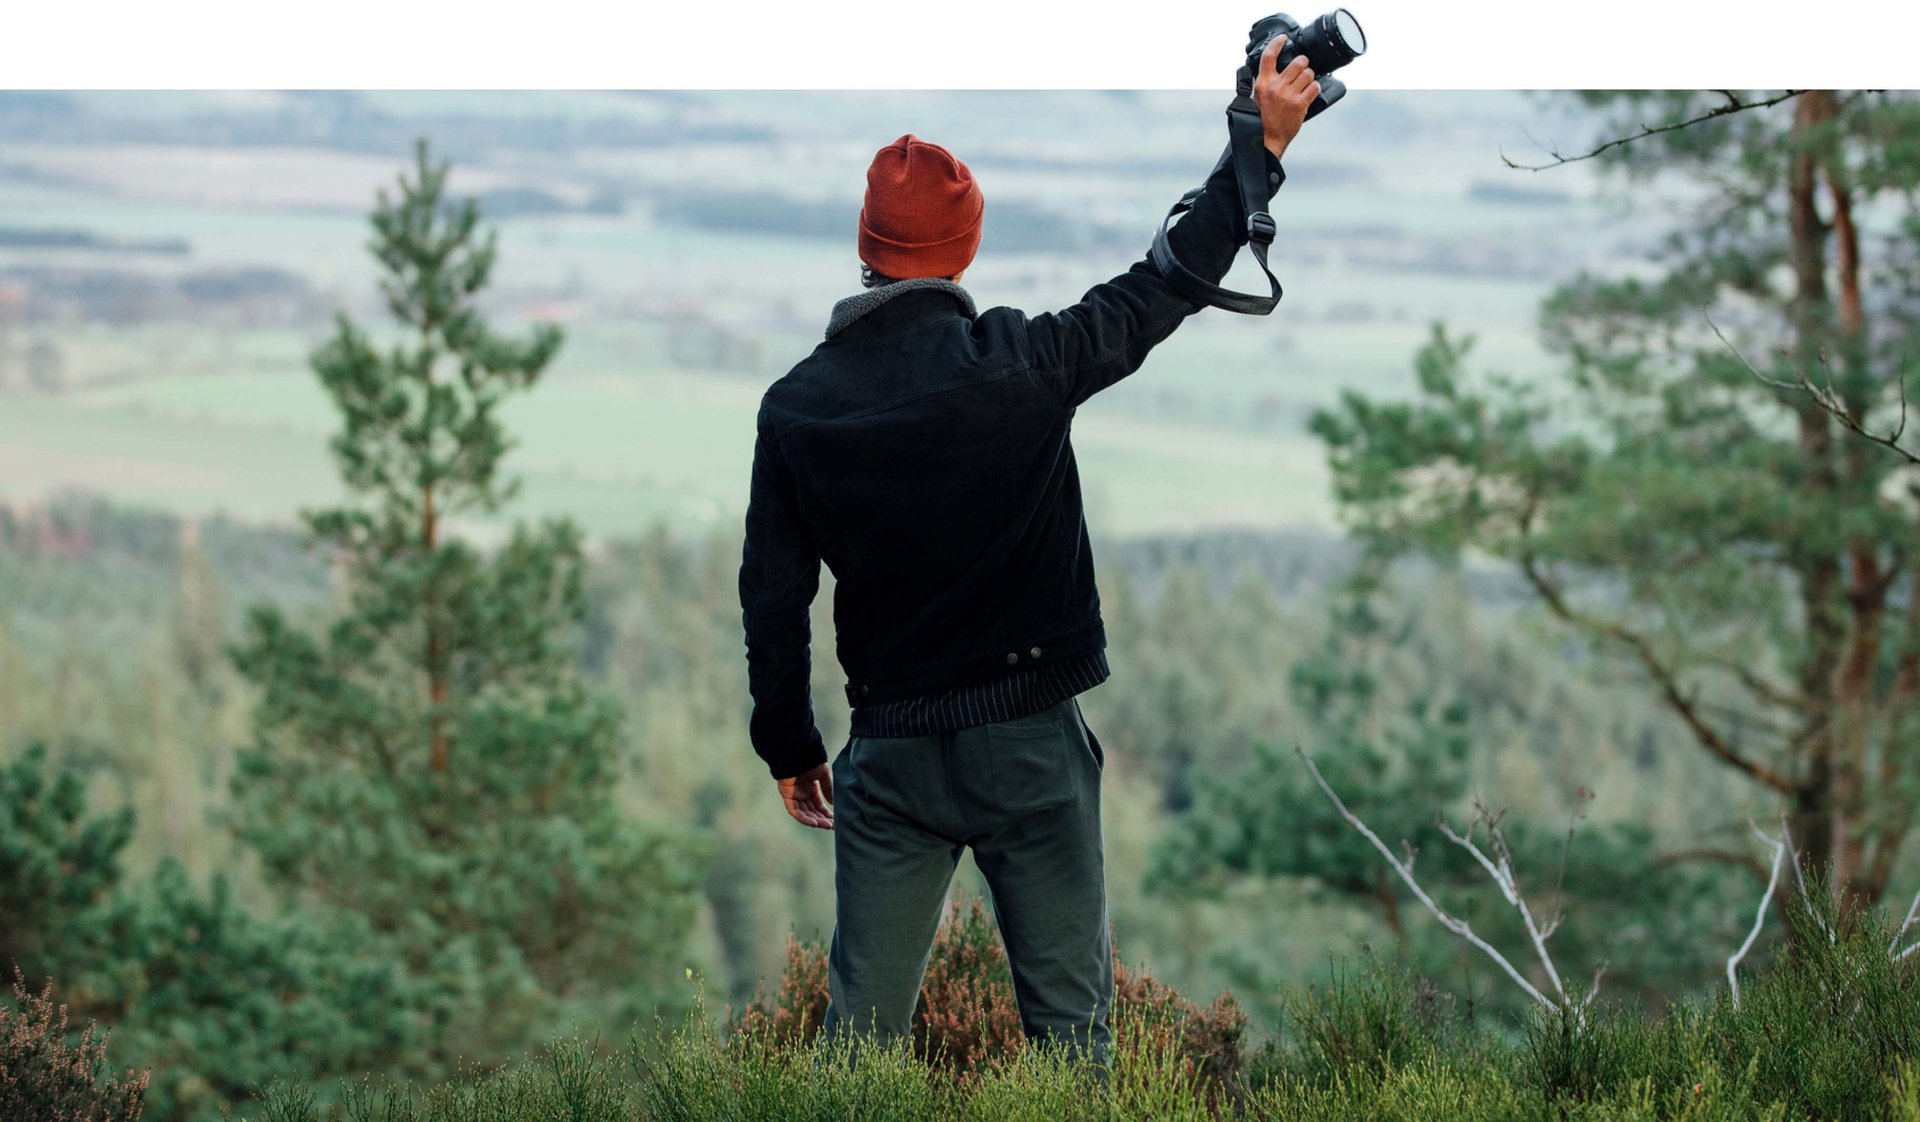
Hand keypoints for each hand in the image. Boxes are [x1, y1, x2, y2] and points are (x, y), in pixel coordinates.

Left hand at [777, 762, 834, 829]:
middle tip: (832, 826)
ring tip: (826, 826)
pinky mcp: (787, 796)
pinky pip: (794, 811)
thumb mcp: (823, 774)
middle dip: (822, 819)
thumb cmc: (811, 760)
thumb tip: (834, 803)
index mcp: (811, 789)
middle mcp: (802, 794)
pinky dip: (803, 818)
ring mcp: (794, 796)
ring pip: (805, 813)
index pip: (819, 806)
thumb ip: (828, 788)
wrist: (798, 753)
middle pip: (812, 812)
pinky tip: (814, 823)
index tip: (835, 821)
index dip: (826, 814)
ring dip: (815, 820)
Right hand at [1254, 36, 1319, 160]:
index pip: (1269, 56)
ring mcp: (1289, 95)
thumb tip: (1272, 68)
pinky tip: (1310, 92)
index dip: (1277, 43)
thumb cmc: (1261, 119)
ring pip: (1308, 74)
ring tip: (1305, 83)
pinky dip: (1315, 88)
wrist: (1266, 139)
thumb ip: (1265, 81)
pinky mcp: (1300, 104)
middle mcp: (1276, 87)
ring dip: (1309, 76)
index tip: (1283, 39)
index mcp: (1263, 83)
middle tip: (1302, 67)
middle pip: (1297, 62)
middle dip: (1303, 63)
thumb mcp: (1257, 96)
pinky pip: (1314, 87)